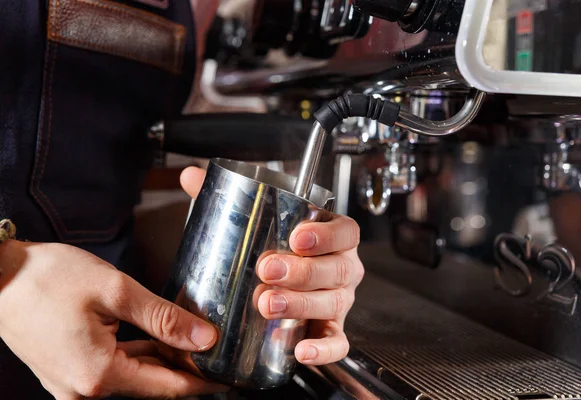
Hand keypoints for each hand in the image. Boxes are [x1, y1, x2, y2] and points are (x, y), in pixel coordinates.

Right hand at [0, 240, 227, 398]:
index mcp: (98, 375)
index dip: (200, 382)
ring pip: (133, 377)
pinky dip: (137, 356)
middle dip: (183, 369)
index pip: (166, 389)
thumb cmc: (49, 278)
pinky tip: (156, 340)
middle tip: (212, 351)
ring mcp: (72, 385)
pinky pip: (113, 370)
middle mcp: (83, 391)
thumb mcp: (116, 291)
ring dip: (161, 360)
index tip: (226, 377)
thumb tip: (203, 338)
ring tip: (190, 342)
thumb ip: (164, 318)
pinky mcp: (67, 372)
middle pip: (150, 385)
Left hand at [180, 166, 363, 365]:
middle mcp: (341, 268)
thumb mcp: (259, 221)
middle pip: (337, 269)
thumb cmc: (279, 248)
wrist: (285, 282)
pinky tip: (302, 351)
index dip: (326, 235)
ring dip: (302, 304)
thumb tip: (191, 175)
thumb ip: (229, 197)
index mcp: (333, 238)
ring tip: (267, 304)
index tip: (296, 236)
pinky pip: (337, 342)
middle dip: (303, 270)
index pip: (345, 232)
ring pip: (333, 303)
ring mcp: (338, 300)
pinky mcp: (331, 329)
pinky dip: (323, 349)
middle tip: (267, 269)